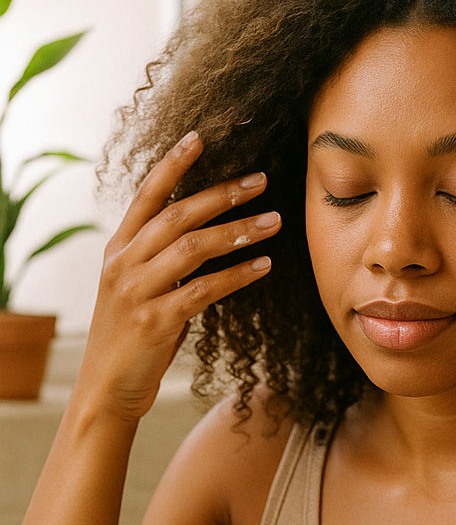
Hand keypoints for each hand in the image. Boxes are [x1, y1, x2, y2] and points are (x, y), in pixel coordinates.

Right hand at [77, 131, 277, 422]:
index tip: (201, 137)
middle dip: (222, 194)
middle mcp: (123, 262)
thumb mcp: (140, 286)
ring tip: (276, 221)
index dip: (172, 165)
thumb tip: (207, 229)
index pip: (147, 196)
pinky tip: (266, 265)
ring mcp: (136, 291)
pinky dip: (238, 275)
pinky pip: (204, 289)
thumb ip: (162, 257)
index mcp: (118, 248)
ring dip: (239, 231)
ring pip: (193, 248)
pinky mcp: (155, 320)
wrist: (109, 387)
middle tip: (262, 180)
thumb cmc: (135, 334)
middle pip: (178, 216)